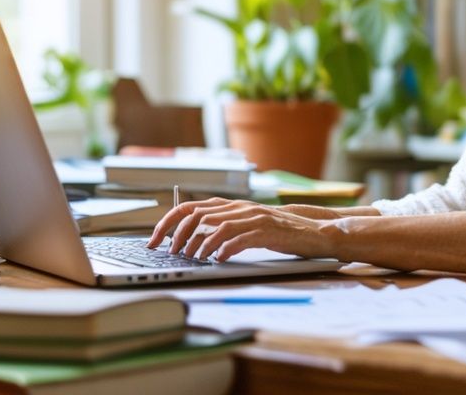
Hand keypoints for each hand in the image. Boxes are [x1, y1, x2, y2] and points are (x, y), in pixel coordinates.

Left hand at [146, 198, 336, 261]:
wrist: (311, 230)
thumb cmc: (276, 231)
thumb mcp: (245, 224)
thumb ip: (221, 225)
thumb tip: (190, 239)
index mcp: (230, 205)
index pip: (189, 207)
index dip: (167, 222)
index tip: (154, 240)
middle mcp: (239, 208)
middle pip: (197, 216)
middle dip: (179, 236)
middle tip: (173, 253)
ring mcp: (253, 218)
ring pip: (216, 226)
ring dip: (200, 245)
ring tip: (194, 259)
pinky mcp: (267, 231)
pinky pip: (240, 239)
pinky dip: (225, 249)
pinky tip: (219, 259)